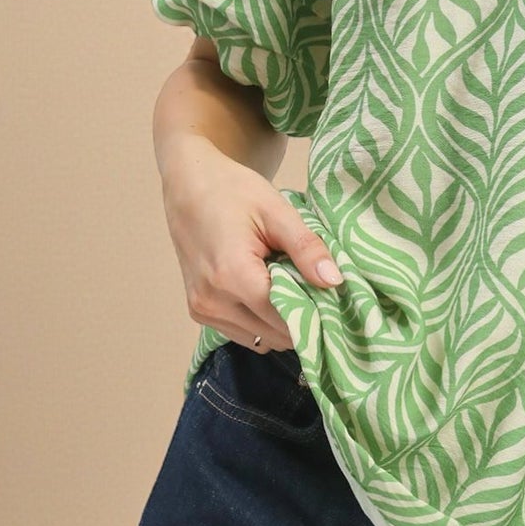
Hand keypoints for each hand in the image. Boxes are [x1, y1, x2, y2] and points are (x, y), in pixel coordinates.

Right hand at [159, 135, 343, 351]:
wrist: (190, 185)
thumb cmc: (234, 192)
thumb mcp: (277, 211)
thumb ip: (306, 248)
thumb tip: (335, 282)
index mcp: (232, 275)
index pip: (285, 317)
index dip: (314, 311)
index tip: (334, 299)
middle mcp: (212, 301)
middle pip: (274, 333)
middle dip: (301, 318)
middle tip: (317, 290)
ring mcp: (202, 310)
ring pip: (260, 340)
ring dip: (282, 323)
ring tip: (292, 287)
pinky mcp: (199, 311)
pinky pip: (243, 333)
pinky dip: (262, 322)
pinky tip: (271, 293)